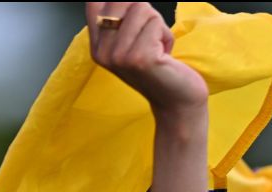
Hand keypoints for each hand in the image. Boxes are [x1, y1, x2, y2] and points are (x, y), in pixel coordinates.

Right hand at [85, 2, 208, 116]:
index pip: (94, 3)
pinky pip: (156, 22)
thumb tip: (130, 0)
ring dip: (157, 25)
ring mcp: (119, 56)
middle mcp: (103, 52)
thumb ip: (121, 19)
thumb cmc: (160, 69)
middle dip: (144, 13)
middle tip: (150, 38)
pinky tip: (165, 56)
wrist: (177, 102)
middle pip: (120, 0)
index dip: (120, 3)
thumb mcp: (131, 43)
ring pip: (141, 8)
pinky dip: (166, 35)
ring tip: (158, 48)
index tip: (137, 16)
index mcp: (97, 47)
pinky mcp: (139, 57)